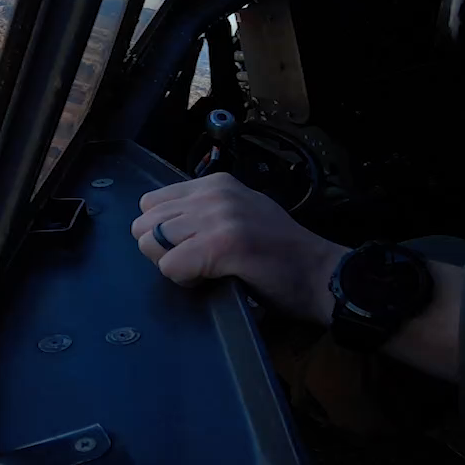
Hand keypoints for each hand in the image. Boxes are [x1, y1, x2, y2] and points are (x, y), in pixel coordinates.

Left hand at [131, 173, 347, 322]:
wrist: (319, 273)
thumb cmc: (281, 253)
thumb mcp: (240, 213)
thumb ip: (203, 212)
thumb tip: (162, 228)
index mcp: (215, 183)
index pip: (151, 204)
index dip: (164, 233)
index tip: (193, 246)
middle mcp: (213, 193)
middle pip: (144, 224)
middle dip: (161, 250)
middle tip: (196, 262)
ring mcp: (218, 216)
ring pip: (152, 244)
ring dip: (173, 266)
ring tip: (205, 271)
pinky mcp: (222, 244)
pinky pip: (171, 267)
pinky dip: (185, 280)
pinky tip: (212, 280)